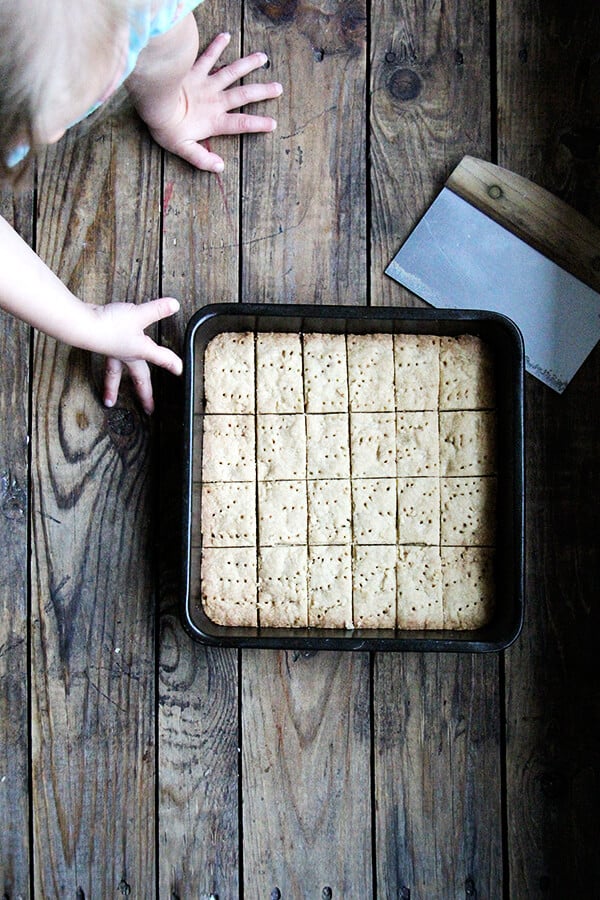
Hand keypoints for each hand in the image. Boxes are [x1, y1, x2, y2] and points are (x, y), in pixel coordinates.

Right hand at [90, 297, 182, 414]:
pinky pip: (107, 361)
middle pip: (138, 379)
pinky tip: (107, 360)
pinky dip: (107, 368)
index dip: (172, 364)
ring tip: (109, 401)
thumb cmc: (109, 324)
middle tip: (148, 409)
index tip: (179, 371)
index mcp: (139, 351)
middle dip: (144, 394)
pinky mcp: (102, 344)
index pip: (161, 358)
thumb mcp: (138, 315)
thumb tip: (174, 305)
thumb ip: (157, 310)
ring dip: (112, 388)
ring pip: (114, 374)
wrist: (82, 325)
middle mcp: (126, 355)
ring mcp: (113, 352)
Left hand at [146, 32, 282, 171]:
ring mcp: (206, 84)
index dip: (258, 124)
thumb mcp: (184, 150)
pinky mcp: (194, 71)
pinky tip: (226, 36)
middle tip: (278, 87)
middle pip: (244, 95)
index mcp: (214, 121)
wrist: (154, 104)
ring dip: (248, 64)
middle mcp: (215, 100)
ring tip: (263, 58)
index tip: (273, 123)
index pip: (241, 124)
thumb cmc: (167, 128)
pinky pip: (207, 56)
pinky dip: (216, 45)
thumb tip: (219, 167)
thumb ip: (202, 159)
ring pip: (232, 72)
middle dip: (262, 91)